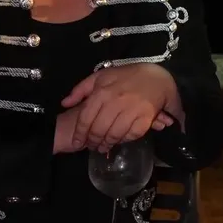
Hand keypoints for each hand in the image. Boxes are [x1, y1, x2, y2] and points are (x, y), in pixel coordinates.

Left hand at [62, 63, 179, 151]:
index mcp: (102, 92)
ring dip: (107, 144)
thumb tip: (65, 103)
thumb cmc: (126, 76)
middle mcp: (116, 101)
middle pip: (99, 129)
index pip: (85, 118)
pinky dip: (124, 140)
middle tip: (92, 146)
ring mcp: (132, 109)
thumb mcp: (101, 76)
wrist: (157, 75)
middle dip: (93, 141)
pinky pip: (132, 134)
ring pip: (114, 134)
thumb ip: (81, 89)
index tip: (77, 143)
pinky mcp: (146, 116)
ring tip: (103, 147)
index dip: (80, 133)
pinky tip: (120, 141)